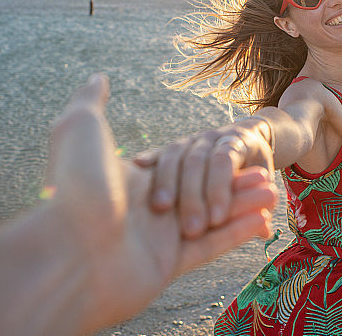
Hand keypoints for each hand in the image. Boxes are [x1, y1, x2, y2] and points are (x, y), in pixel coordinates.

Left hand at [46, 75, 276, 330]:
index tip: (236, 148)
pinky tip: (263, 221)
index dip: (209, 160)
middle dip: (233, 183)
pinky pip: (210, 248)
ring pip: (211, 217)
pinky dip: (236, 234)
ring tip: (271, 194)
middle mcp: (147, 207)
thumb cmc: (76, 185)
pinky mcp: (168, 265)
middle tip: (265, 178)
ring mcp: (157, 237)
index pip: (181, 164)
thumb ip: (91, 100)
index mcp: (134, 178)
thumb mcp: (79, 128)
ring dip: (242, 204)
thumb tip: (100, 76)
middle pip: (203, 189)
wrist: (70, 253)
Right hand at [134, 118, 274, 239]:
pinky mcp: (174, 148)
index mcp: (238, 141)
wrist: (247, 136)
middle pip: (198, 161)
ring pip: (175, 155)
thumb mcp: (264, 185)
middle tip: (191, 227)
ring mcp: (192, 140)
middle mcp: (213, 137)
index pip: (224, 162)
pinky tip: (138, 166)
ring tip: (161, 206)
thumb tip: (264, 229)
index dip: (220, 188)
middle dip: (193, 193)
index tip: (217, 218)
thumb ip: (260, 206)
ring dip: (167, 179)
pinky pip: (159, 153)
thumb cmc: (257, 170)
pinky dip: (151, 158)